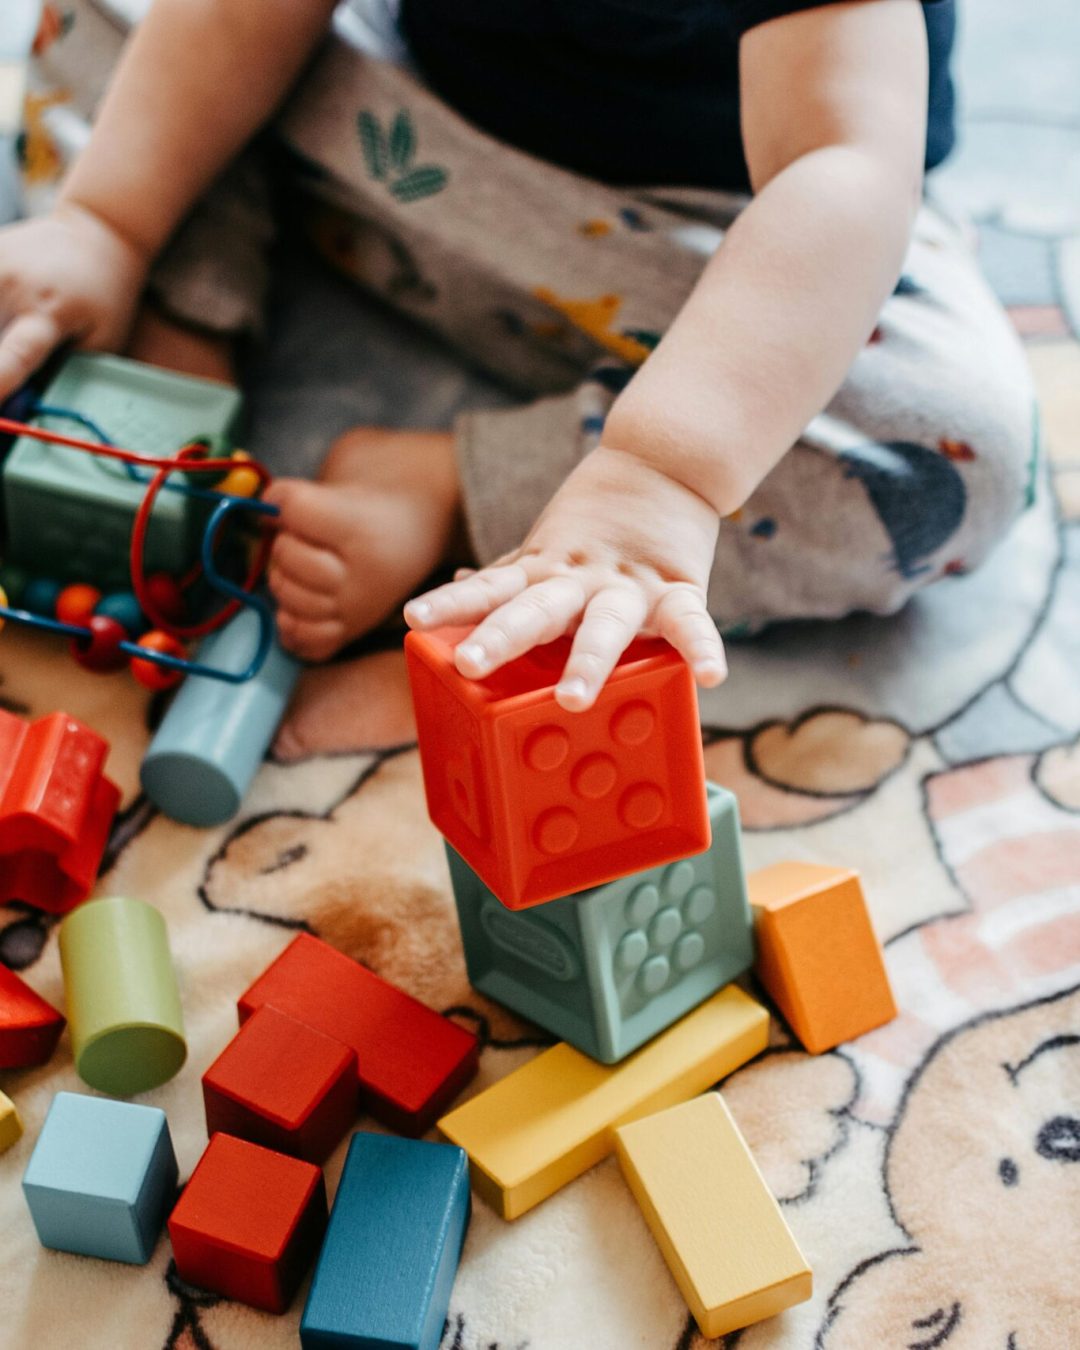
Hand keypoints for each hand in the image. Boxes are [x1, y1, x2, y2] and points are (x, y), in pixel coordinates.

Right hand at [0, 201, 149, 399]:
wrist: (96, 233)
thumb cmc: (103, 296)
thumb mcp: (102, 338)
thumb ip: (64, 369)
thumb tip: (23, 403)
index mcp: (49, 314)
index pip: (17, 354)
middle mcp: (14, 287)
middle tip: (9, 368)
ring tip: (15, 329)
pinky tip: (8, 313)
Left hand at [404, 444, 726, 710]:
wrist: (666, 461)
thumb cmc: (601, 517)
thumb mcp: (548, 544)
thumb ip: (511, 572)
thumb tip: (465, 583)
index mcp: (545, 571)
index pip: (490, 589)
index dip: (452, 604)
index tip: (415, 620)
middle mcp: (579, 580)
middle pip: (534, 609)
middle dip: (502, 636)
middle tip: (468, 662)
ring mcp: (628, 586)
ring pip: (604, 624)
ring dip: (588, 659)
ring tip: (573, 698)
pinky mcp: (678, 589)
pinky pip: (690, 624)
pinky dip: (702, 648)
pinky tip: (712, 678)